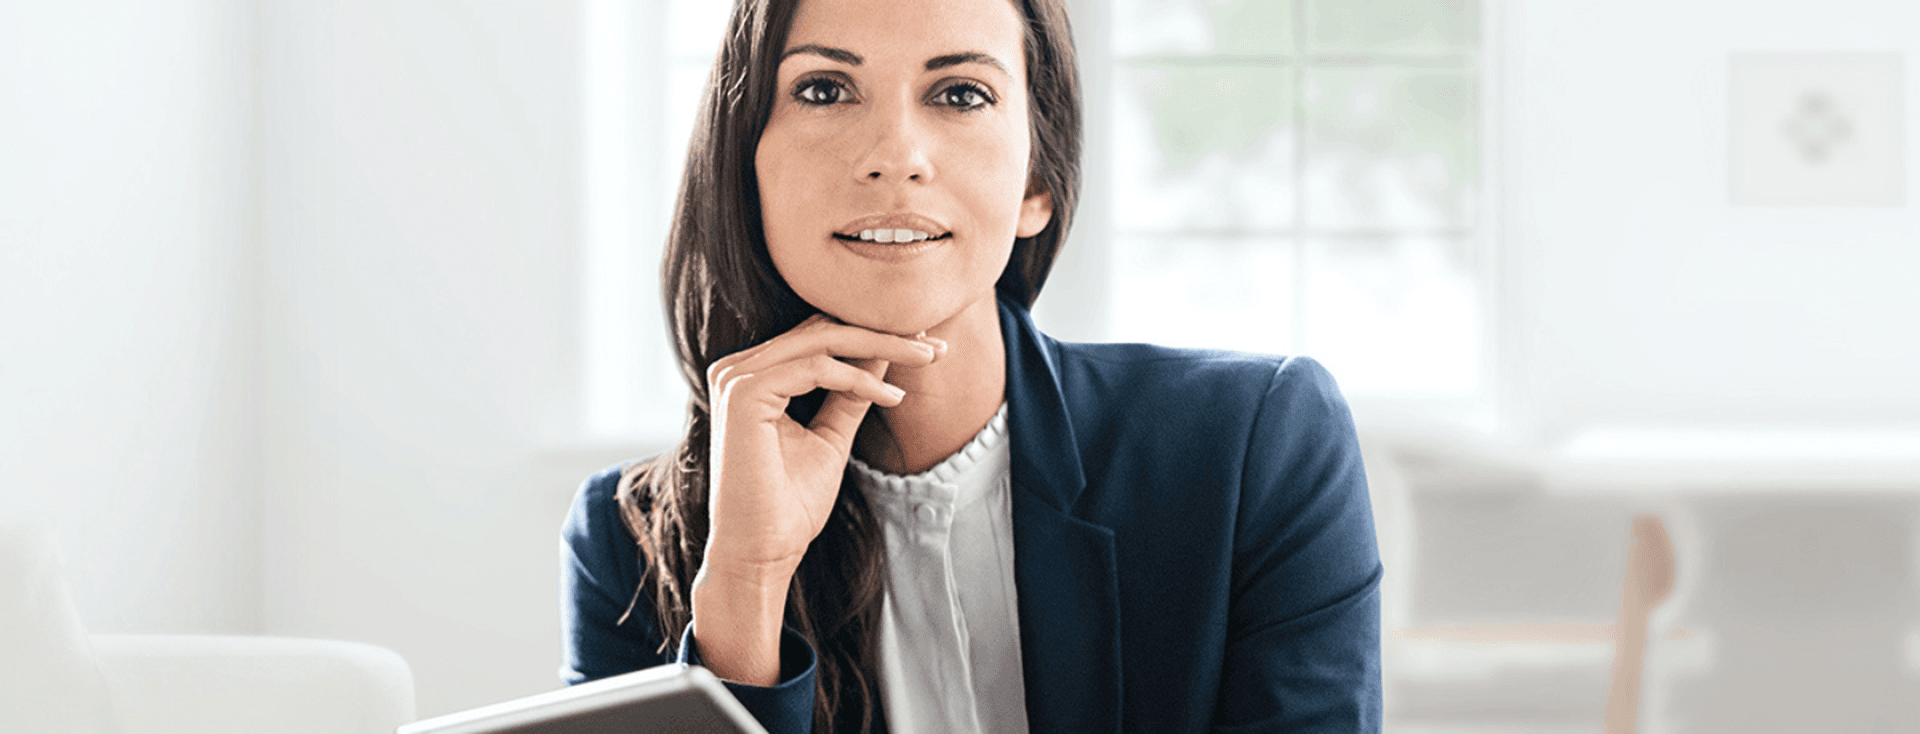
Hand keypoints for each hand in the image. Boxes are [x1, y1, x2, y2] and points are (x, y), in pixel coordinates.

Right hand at [693, 315, 940, 683]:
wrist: (761, 554)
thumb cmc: (789, 505)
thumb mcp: (830, 437)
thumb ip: (850, 394)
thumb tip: (885, 354)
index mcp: (752, 375)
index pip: (818, 335)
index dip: (873, 334)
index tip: (924, 344)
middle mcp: (737, 369)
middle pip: (822, 329)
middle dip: (885, 334)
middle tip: (936, 345)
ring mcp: (737, 378)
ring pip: (823, 340)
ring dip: (883, 348)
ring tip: (927, 360)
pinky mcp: (744, 394)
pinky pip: (816, 368)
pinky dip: (860, 379)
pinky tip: (894, 398)